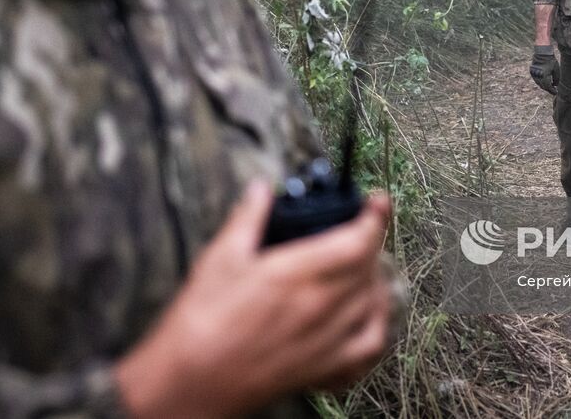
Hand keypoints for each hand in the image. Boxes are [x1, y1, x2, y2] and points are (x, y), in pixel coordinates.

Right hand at [116, 181, 394, 418]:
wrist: (192, 381)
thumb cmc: (202, 321)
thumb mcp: (220, 258)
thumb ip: (248, 218)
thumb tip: (261, 189)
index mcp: (296, 275)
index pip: (358, 241)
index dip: (375, 217)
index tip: (378, 201)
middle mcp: (319, 307)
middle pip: (370, 268)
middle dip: (372, 242)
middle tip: (359, 229)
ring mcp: (326, 341)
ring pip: (375, 304)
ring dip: (376, 279)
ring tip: (364, 266)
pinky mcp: (323, 368)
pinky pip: (370, 348)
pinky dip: (377, 327)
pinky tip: (367, 314)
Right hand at [530, 47, 558, 94]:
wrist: (542, 53)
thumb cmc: (551, 60)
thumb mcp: (556, 70)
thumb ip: (556, 79)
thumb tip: (555, 85)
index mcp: (544, 76)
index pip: (548, 87)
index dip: (552, 91)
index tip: (556, 93)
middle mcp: (538, 76)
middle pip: (543, 86)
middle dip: (548, 89)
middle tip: (554, 91)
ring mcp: (534, 74)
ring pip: (539, 84)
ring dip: (544, 86)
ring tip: (550, 87)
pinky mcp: (532, 72)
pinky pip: (536, 80)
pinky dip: (541, 82)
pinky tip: (545, 82)